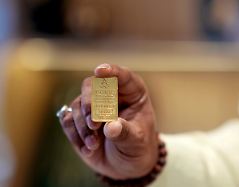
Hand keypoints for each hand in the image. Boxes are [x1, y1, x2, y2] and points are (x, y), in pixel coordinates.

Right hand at [59, 64, 157, 179]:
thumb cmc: (137, 148)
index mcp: (132, 93)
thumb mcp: (137, 142)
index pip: (123, 76)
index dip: (112, 72)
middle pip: (92, 85)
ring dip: (83, 126)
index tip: (99, 71)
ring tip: (94, 144)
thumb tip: (110, 127)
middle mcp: (110, 94)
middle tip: (94, 123)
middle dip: (90, 104)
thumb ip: (125, 133)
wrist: (125, 165)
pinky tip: (88, 148)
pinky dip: (75, 135)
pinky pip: (68, 120)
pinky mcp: (77, 119)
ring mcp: (92, 105)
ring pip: (78, 104)